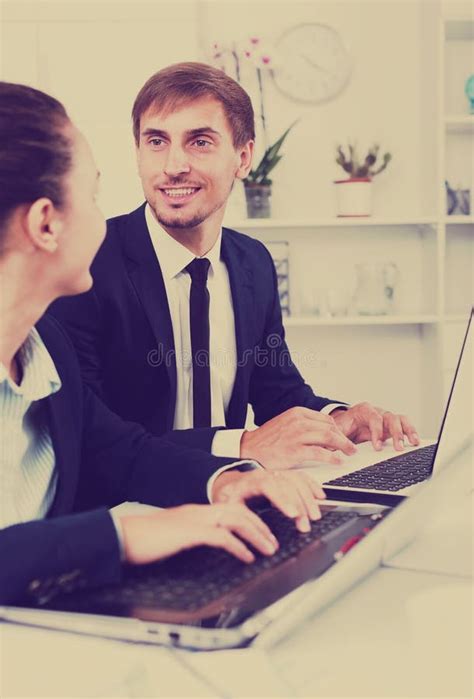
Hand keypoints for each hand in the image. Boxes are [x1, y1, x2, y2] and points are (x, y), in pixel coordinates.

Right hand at [120, 503, 278, 565]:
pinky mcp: (187, 533)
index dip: (250, 519)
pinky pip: (220, 536)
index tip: (263, 533)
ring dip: (255, 534)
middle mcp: (197, 512)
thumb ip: (190, 537)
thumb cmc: (141, 540)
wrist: (120, 537)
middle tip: (273, 541)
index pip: (230, 508)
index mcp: (194, 512)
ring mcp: (193, 520)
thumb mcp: (173, 537)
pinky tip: (246, 557)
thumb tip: (208, 545)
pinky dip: (238, 546)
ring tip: (268, 549)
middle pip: (238, 510)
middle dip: (260, 525)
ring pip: (234, 519)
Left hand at [211, 468, 325, 532]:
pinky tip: (320, 496)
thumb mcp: (226, 506)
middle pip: (287, 484)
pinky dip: (312, 486)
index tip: (293, 514)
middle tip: (305, 524)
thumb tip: (252, 533)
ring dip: (309, 498)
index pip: (269, 486)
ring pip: (297, 480)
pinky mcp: (283, 476)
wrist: (227, 483)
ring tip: (314, 516)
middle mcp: (266, 475)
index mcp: (250, 481)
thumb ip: (238, 516)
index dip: (283, 499)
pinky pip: (301, 477)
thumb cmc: (228, 496)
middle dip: (300, 505)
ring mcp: (276, 474)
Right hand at [240, 406, 356, 469]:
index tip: (343, 437)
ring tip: (349, 452)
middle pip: (330, 427)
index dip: (338, 429)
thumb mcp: (286, 424)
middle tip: (351, 447)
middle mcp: (298, 421)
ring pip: (328, 437)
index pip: (326, 419)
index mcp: (297, 413)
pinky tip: (337, 461)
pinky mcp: (295, 451)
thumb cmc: (267, 440)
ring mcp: (296, 435)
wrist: (248, 450)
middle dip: (344, 438)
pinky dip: (332, 457)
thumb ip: (303, 425)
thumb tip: (324, 432)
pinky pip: (320, 453)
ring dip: (343, 446)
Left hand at [331, 402, 419, 450]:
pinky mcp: (391, 426)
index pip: (374, 418)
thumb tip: (336, 447)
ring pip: (400, 419)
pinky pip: (404, 425)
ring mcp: (385, 419)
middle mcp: (377, 412)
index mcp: (363, 410)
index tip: (377, 446)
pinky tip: (414, 441)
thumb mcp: (337, 429)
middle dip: (395, 433)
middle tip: (398, 448)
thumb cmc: (343, 425)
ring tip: (413, 442)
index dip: (377, 432)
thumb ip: (338, 436)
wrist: (345, 424)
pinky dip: (410, 432)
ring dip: (407, 431)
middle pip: (390, 417)